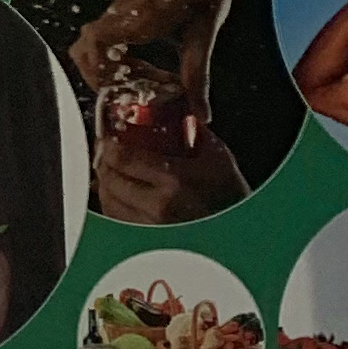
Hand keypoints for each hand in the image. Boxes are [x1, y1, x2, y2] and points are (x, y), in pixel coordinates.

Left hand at [94, 127, 245, 226]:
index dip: (108, 146)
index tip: (108, 139)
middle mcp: (160, 205)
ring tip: (111, 172)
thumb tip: (172, 109)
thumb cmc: (231, 195)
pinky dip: (113, 204)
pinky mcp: (151, 240)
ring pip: (109, 201)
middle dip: (104, 163)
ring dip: (105, 183)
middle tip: (105, 153)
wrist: (243, 231)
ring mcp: (154, 226)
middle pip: (110, 179)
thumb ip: (191, 129)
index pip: (123, 158)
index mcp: (175, 179)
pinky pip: (118, 220)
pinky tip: (120, 194)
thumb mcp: (216, 155)